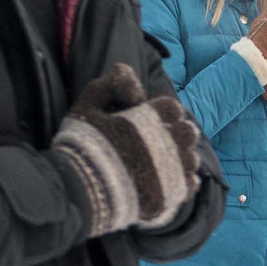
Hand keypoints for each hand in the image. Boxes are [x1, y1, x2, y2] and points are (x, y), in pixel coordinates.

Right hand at [51, 64, 203, 236]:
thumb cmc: (79, 146)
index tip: (154, 120)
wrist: (74, 192)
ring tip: (164, 160)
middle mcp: (163, 145)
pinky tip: (170, 178)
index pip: (172, 109)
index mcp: (146, 121)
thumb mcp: (86, 106)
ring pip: (192, 159)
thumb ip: (109, 84)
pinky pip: (191, 184)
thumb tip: (127, 68)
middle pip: (188, 132)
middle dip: (178, 132)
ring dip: (182, 156)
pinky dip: (184, 179)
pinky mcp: (167, 197)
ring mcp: (167, 173)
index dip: (164, 112)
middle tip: (163, 139)